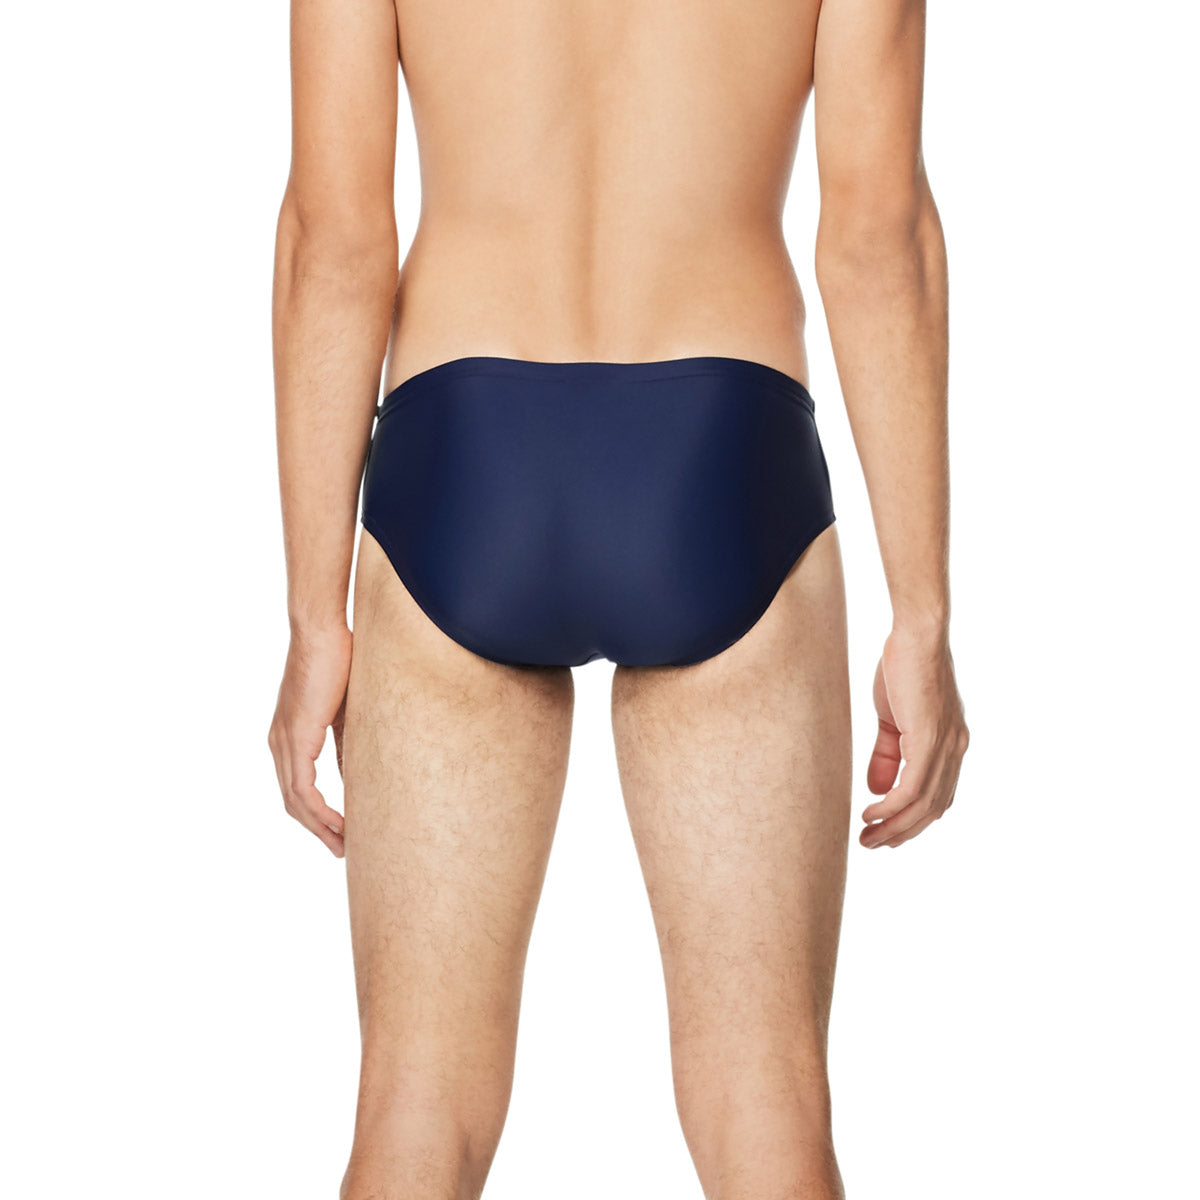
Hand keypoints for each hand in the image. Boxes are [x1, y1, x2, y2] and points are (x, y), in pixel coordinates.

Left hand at [267, 624, 352, 856]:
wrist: (321, 632)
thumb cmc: (337, 661)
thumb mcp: (345, 712)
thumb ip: (346, 744)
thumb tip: (355, 775)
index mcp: (288, 735)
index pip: (296, 786)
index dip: (315, 813)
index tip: (339, 831)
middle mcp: (279, 742)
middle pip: (292, 801)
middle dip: (317, 829)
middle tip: (341, 849)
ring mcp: (284, 741)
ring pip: (295, 800)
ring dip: (319, 827)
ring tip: (343, 845)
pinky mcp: (296, 737)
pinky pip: (303, 788)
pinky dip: (319, 811)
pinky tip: (339, 824)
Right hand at [861, 627, 967, 848]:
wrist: (916, 636)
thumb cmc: (903, 669)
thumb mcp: (892, 719)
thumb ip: (888, 755)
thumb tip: (878, 790)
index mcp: (950, 745)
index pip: (937, 796)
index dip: (914, 821)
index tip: (887, 833)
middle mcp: (955, 750)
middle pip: (932, 808)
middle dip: (903, 832)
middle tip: (874, 845)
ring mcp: (945, 747)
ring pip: (923, 804)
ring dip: (894, 827)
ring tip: (868, 838)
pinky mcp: (929, 740)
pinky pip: (912, 788)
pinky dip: (892, 807)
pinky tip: (872, 814)